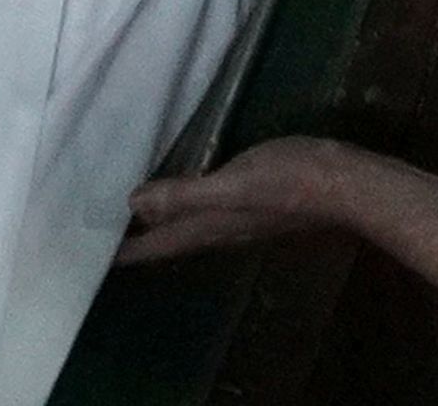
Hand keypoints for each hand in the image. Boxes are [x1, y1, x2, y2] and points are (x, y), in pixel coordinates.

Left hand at [120, 137, 364, 264]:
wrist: (347, 185)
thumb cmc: (290, 182)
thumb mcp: (233, 184)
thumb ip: (184, 195)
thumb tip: (133, 204)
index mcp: (209, 228)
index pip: (158, 245)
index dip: (125, 251)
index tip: (90, 255)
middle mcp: (221, 229)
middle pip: (170, 241)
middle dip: (137, 240)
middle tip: (102, 232)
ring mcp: (241, 219)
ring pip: (189, 227)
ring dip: (160, 223)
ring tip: (133, 214)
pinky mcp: (257, 202)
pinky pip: (208, 209)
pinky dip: (186, 204)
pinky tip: (188, 191)